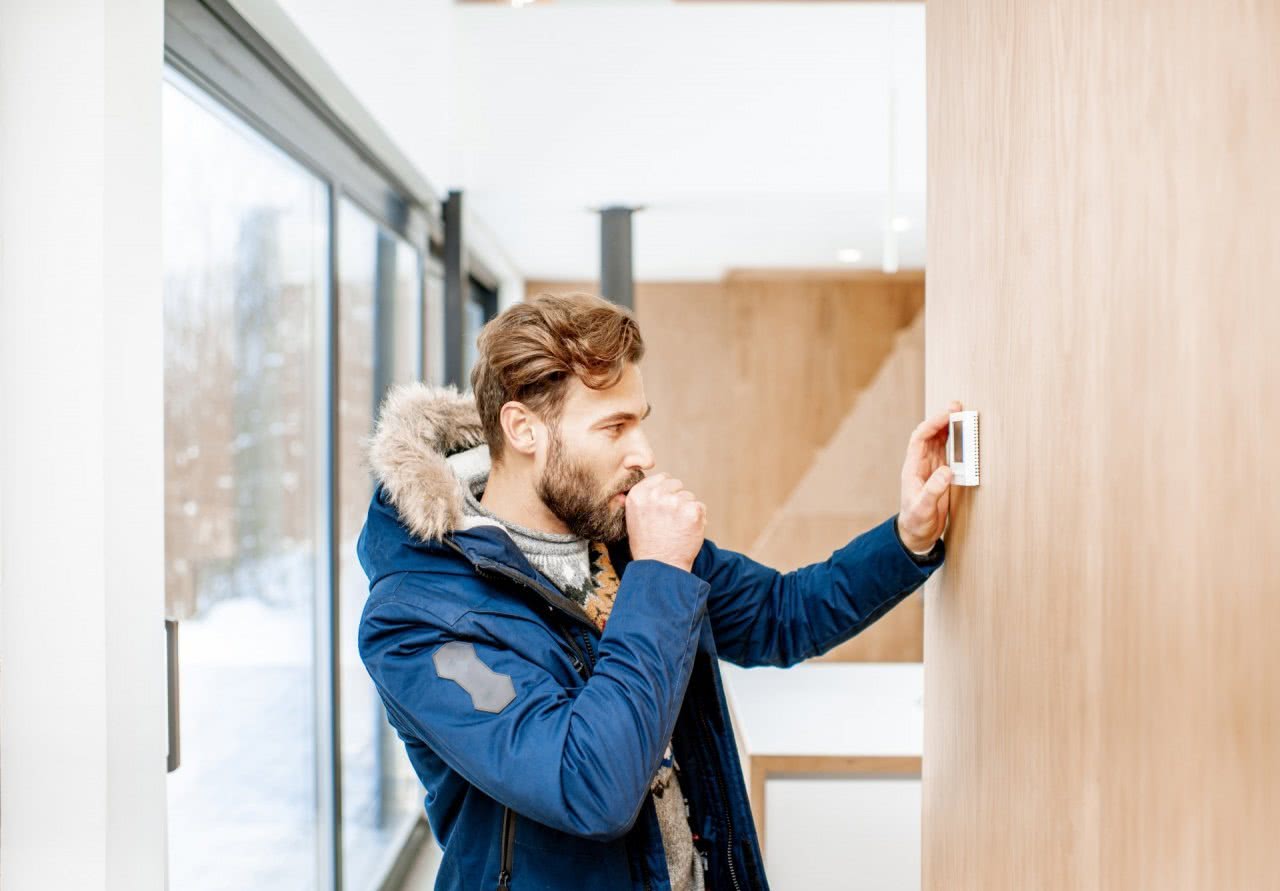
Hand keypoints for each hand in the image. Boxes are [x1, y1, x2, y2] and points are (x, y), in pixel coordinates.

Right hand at [624, 472, 705, 572]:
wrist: (661, 568)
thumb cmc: (648, 545)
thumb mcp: (632, 519)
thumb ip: (639, 500)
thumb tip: (630, 491)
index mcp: (638, 494)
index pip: (662, 478)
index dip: (665, 492)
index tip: (663, 508)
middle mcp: (655, 495)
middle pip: (676, 484)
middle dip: (676, 499)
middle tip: (670, 521)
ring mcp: (674, 502)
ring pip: (689, 496)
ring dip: (687, 510)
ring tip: (677, 529)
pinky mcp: (692, 511)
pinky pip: (700, 507)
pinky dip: (698, 519)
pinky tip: (687, 532)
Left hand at [898, 400, 962, 552]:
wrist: (917, 534)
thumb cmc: (916, 521)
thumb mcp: (923, 507)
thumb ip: (934, 490)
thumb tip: (947, 471)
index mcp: (913, 468)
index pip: (920, 438)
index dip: (933, 424)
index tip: (948, 415)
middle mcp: (921, 464)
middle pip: (930, 434)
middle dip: (942, 419)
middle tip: (957, 406)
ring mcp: (931, 468)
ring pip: (939, 441)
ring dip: (949, 427)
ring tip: (961, 414)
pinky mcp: (941, 475)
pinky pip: (948, 453)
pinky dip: (955, 442)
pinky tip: (964, 435)